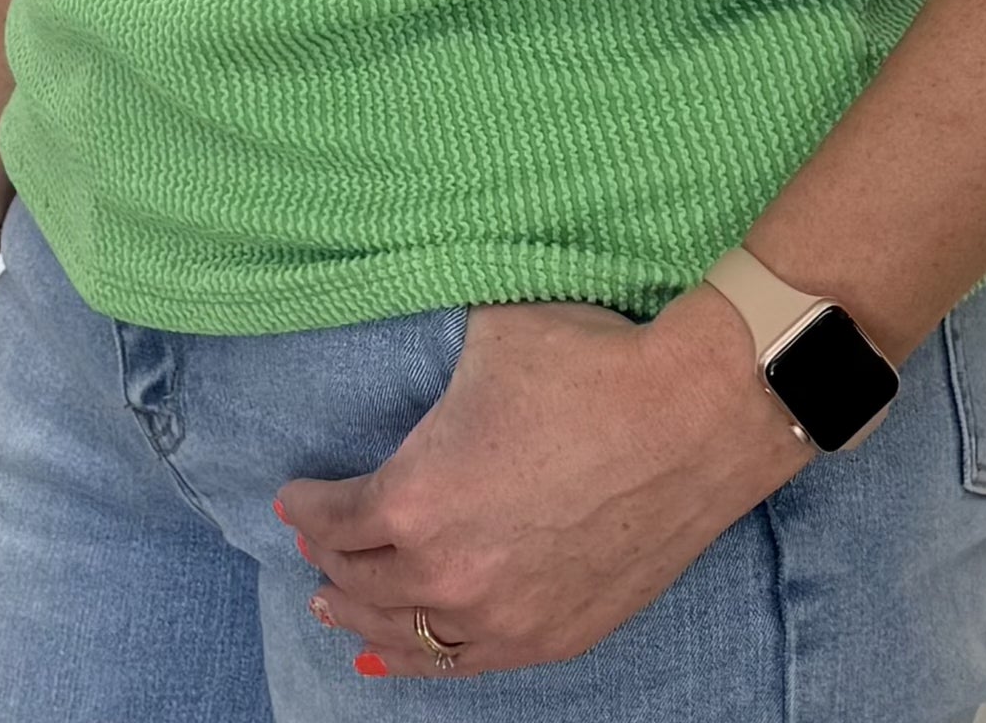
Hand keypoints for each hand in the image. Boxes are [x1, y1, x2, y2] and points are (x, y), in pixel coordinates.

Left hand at [276, 281, 811, 678]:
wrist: (692, 417)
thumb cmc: (589, 366)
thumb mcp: (486, 336)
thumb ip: (434, 355)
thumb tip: (409, 322)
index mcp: (414, 499)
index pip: (335, 516)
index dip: (307, 504)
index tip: (293, 496)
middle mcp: (445, 573)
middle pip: (361, 581)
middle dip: (328, 561)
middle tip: (311, 548)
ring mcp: (500, 617)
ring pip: (406, 633)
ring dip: (363, 619)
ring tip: (337, 610)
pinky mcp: (553, 636)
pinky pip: (465, 662)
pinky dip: (421, 658)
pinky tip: (397, 655)